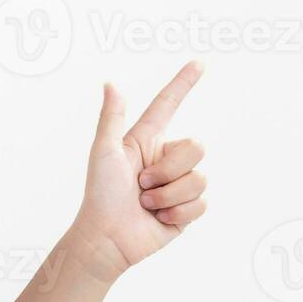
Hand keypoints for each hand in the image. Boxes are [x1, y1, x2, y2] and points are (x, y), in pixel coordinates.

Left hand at [70, 60, 207, 283]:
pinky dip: (177, 212)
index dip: (183, 84)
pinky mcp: (188, 208)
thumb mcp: (104, 152)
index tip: (200, 63)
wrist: (107, 238)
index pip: (168, 105)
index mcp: (146, 140)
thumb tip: (111, 83)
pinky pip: (201, 202)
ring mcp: (179, 183)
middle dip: (168, 169)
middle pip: (196, 147)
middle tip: (141, 184)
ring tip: (146, 203)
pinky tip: (158, 218)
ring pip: (200, 178)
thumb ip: (112, 118)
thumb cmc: (100, 194)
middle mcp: (166, 158)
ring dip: (168, 194)